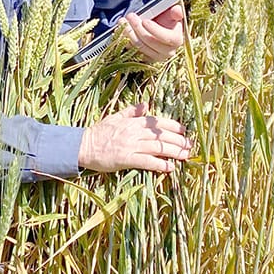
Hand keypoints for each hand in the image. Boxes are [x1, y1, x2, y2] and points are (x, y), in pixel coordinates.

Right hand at [77, 102, 194, 173]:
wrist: (83, 146)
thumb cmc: (99, 133)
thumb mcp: (115, 117)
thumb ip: (131, 111)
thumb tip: (146, 105)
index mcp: (132, 122)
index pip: (157, 122)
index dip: (173, 126)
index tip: (184, 130)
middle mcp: (134, 132)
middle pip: (161, 135)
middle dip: (178, 140)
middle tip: (190, 145)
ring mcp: (131, 145)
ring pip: (157, 147)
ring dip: (174, 152)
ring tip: (185, 156)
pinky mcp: (126, 159)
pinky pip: (147, 161)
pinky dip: (160, 164)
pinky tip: (170, 167)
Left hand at [121, 3, 186, 63]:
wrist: (157, 29)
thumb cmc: (165, 20)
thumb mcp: (171, 14)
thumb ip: (175, 12)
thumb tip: (177, 10)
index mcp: (176, 40)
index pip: (166, 37)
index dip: (154, 30)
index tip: (145, 21)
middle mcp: (167, 52)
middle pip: (148, 42)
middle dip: (137, 28)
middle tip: (130, 16)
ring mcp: (154, 57)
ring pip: (138, 47)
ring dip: (128, 33)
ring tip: (122, 21)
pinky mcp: (143, 60)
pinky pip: (131, 51)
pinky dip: (124, 41)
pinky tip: (120, 31)